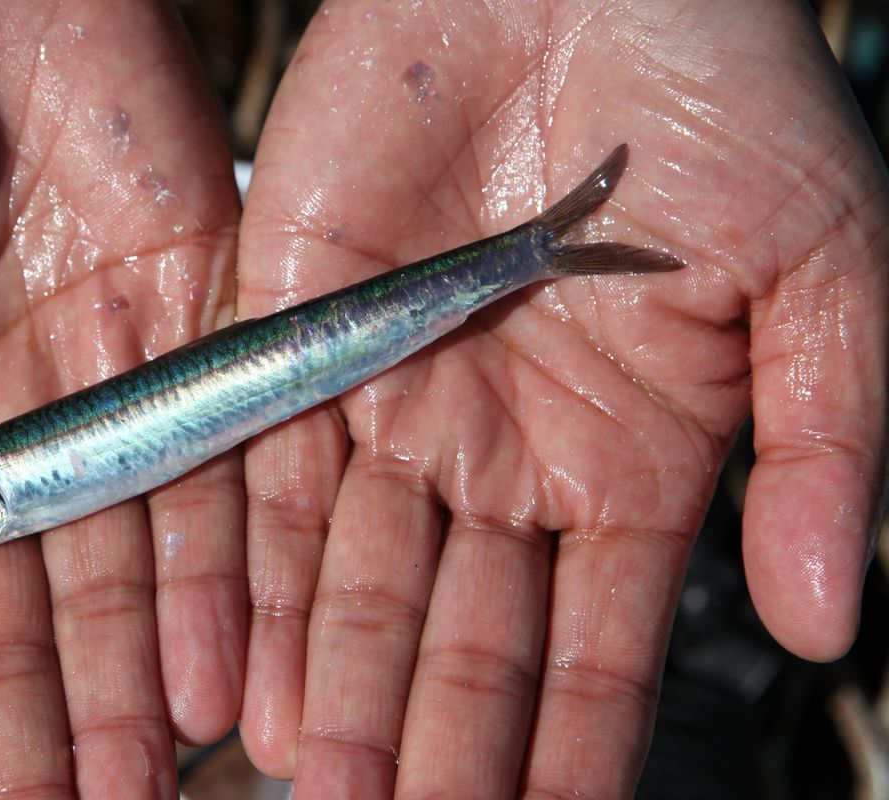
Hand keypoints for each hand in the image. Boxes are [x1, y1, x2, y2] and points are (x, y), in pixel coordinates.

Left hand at [237, 1, 886, 795]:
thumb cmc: (729, 98)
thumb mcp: (824, 275)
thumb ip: (826, 451)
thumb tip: (831, 621)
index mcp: (624, 458)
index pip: (591, 645)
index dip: (569, 748)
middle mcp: (498, 451)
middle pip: (456, 636)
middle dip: (427, 746)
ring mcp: (395, 399)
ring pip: (351, 582)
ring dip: (334, 692)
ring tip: (312, 792)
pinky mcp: (300, 334)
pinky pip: (265, 478)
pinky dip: (254, 582)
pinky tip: (244, 680)